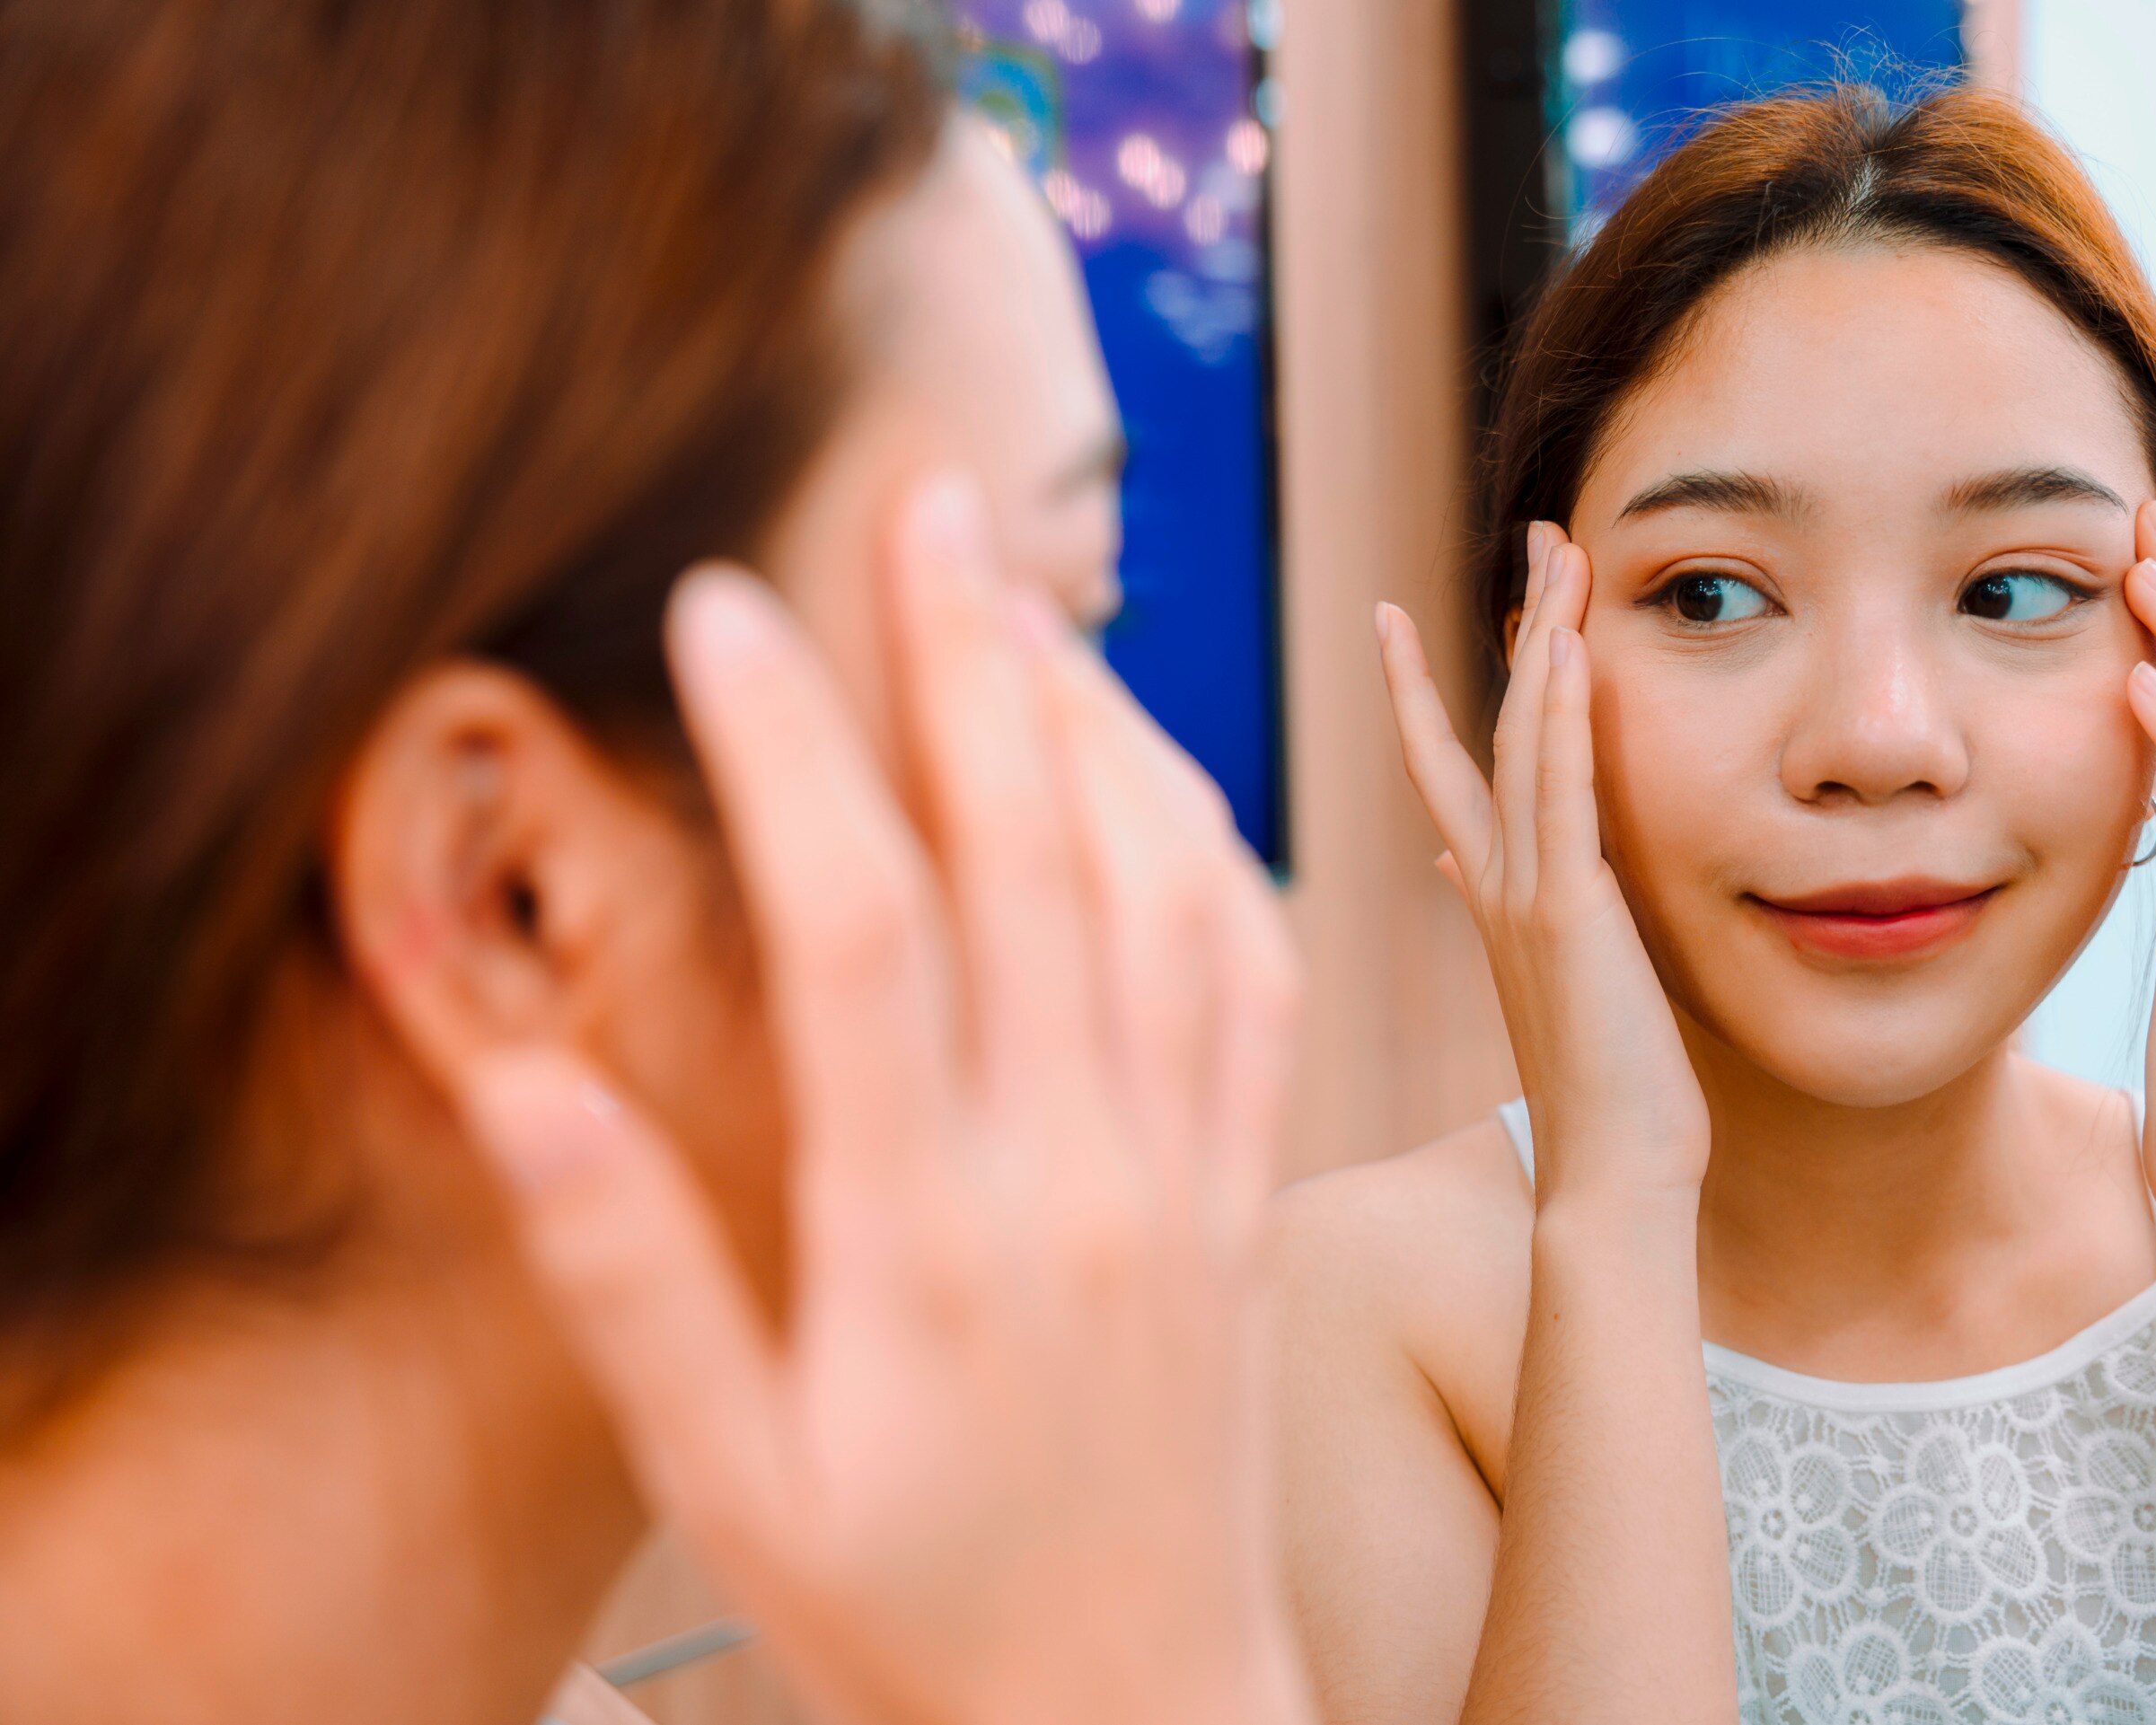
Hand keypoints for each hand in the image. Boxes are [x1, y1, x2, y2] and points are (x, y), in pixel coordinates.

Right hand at [459, 475, 1306, 1724]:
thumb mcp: (731, 1488)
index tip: (731, 611)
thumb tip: (520, 1088)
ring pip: (1175, 893)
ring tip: (1031, 603)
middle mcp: (1079, 1173)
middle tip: (928, 501)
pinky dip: (1215, 847)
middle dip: (973, 664)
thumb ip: (628, 1285)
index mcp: (927, 1239)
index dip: (796, 752)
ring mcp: (1188, 1174)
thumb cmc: (912, 1613)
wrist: (1140, 1713)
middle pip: (1039, 862)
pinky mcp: (1252, 1193)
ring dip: (1108, 729)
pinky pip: (1261, 980)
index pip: (862, 936)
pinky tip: (1163, 773)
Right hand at [1375, 521, 1706, 1206]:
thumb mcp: (1555, 988)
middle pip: (1488, 728)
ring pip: (1526, 741)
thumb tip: (1457, 865)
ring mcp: (1526, 898)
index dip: (1422, 693)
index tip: (1398, 621)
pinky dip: (1562, 717)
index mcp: (1494, 903)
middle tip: (1537, 539)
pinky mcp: (1572, 915)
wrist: (1608, 1182)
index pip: (1447, 774)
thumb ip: (1512, 914)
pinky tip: (1570, 649)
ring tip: (1562, 554)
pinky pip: (1562, 795)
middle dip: (1517, 628)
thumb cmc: (1606, 1101)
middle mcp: (1496, 888)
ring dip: (1546, 642)